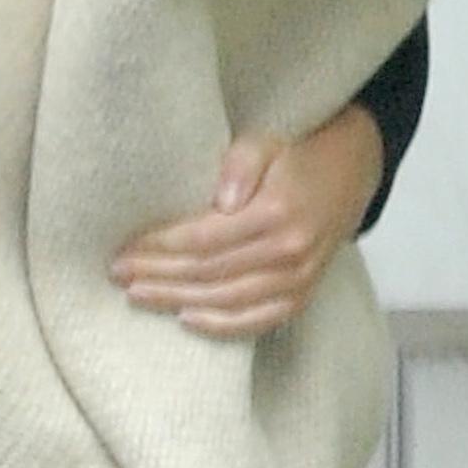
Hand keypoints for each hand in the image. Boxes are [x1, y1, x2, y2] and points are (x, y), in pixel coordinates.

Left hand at [106, 107, 385, 339]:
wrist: (349, 175)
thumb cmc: (293, 156)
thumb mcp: (266, 142)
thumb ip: (241, 164)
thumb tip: (221, 201)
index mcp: (277, 212)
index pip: (205, 238)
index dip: (161, 247)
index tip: (124, 249)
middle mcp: (290, 250)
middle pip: (210, 273)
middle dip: (158, 275)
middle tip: (118, 274)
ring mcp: (300, 278)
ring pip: (228, 300)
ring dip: (178, 300)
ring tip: (137, 295)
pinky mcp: (303, 296)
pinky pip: (259, 321)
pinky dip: (222, 326)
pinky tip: (186, 319)